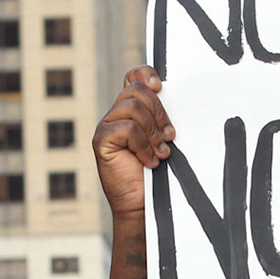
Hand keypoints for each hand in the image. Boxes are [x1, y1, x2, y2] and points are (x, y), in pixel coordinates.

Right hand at [93, 65, 174, 217]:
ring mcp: (107, 126)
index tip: (161, 86)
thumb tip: (177, 100)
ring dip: (153, 131)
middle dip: (159, 112)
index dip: (146, 74)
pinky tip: (149, 161)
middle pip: (137, 90)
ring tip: (161, 152)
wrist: (143, 204)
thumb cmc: (157, 175)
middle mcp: (117, 114)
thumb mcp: (165, 141)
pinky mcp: (102, 140)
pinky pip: (127, 128)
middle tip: (170, 137)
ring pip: (133, 108)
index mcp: (132, 110)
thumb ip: (164, 120)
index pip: (134, 77)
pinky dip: (143, 145)